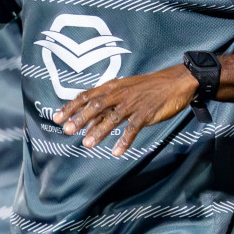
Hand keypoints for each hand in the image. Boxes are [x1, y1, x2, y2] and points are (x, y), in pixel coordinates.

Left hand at [52, 65, 196, 156]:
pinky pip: (133, 128)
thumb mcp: (126, 90)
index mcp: (113, 87)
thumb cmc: (149, 87)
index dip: (71, 107)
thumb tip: (88, 121)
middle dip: (80, 118)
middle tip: (66, 130)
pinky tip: (117, 152)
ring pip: (112, 117)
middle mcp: (120, 94)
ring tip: (87, 144)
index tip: (56, 118)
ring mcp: (134, 104)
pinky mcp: (147, 113)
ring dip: (99, 131)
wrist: (176, 82)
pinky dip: (124, 140)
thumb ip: (108, 105)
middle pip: (96, 105)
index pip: (86, 96)